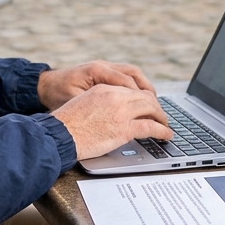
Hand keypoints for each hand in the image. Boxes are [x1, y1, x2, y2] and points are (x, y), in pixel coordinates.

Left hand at [37, 61, 155, 109]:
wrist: (43, 86)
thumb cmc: (56, 96)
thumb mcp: (75, 104)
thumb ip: (96, 109)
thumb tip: (117, 119)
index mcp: (97, 71)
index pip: (127, 82)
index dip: (142, 98)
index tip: (152, 113)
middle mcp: (103, 65)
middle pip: (134, 75)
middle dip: (148, 92)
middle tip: (158, 110)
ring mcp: (104, 67)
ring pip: (133, 73)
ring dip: (144, 88)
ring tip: (154, 105)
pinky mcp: (103, 72)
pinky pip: (126, 76)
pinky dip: (136, 87)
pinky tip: (140, 100)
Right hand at [52, 84, 172, 160]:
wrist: (59, 134)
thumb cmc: (65, 125)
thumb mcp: (83, 105)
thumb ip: (100, 105)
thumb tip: (110, 115)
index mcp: (104, 89)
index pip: (131, 90)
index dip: (144, 99)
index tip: (148, 107)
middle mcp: (115, 96)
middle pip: (145, 97)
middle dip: (156, 107)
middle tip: (161, 117)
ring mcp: (121, 111)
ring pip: (152, 109)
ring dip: (162, 118)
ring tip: (166, 126)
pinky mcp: (124, 128)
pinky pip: (151, 127)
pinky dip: (162, 131)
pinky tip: (166, 135)